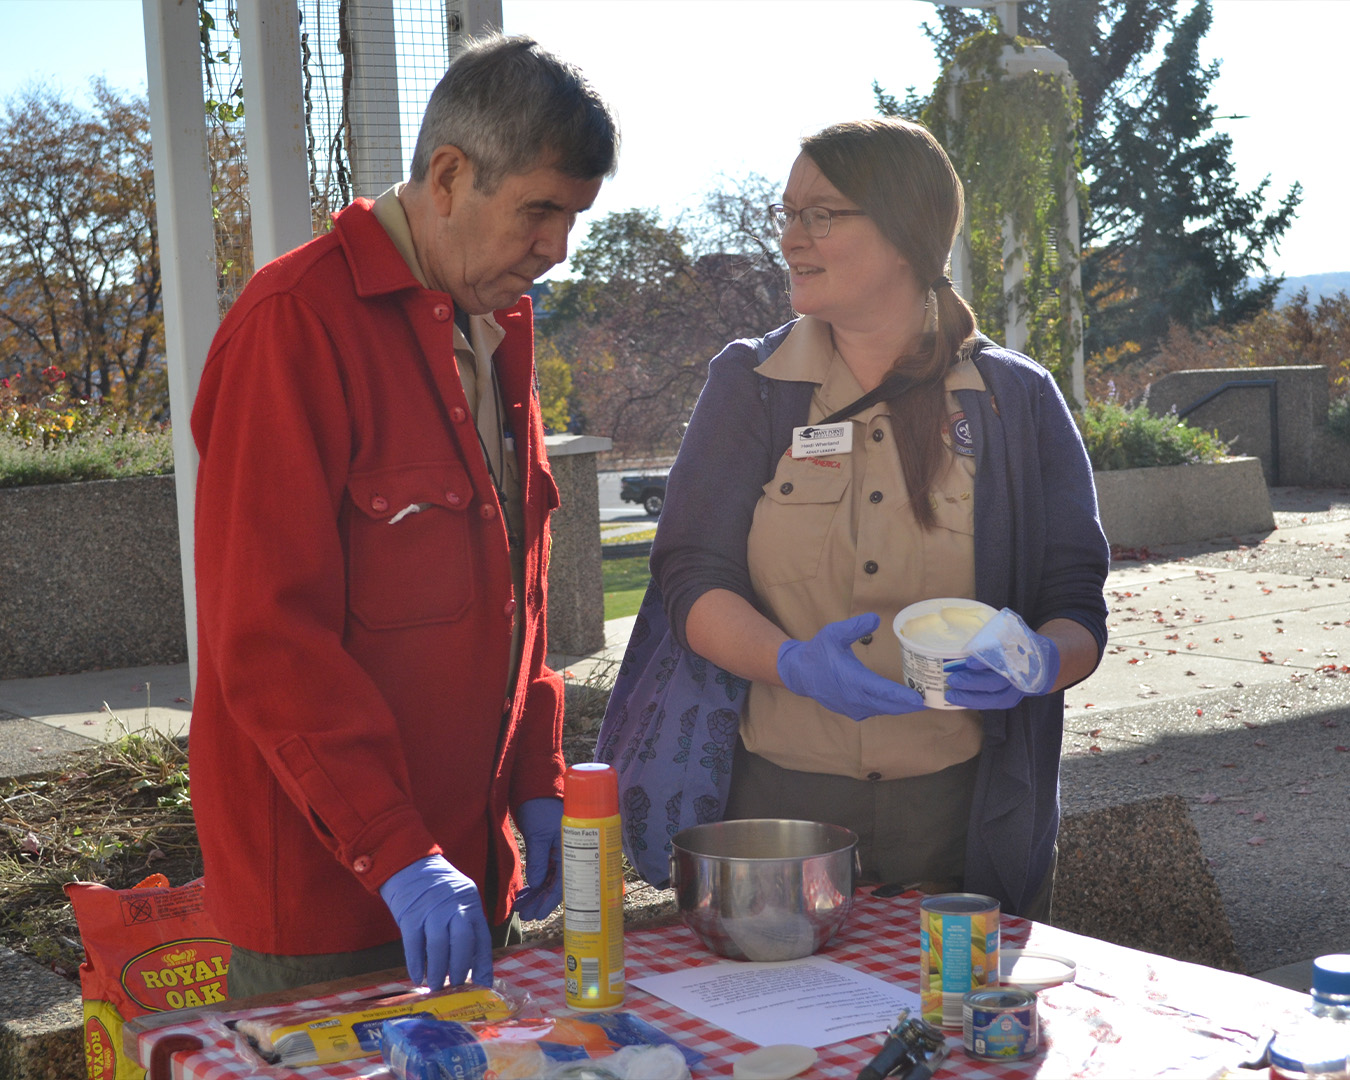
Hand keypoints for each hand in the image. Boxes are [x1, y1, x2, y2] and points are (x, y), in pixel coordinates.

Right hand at [379, 855, 492, 988]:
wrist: (409, 864)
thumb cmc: (437, 889)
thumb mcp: (459, 900)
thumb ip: (465, 926)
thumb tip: (468, 966)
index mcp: (471, 903)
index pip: (482, 938)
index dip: (483, 965)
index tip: (482, 987)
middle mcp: (454, 906)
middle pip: (463, 941)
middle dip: (460, 968)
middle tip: (456, 988)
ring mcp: (432, 909)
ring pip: (439, 945)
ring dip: (438, 970)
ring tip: (437, 987)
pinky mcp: (410, 914)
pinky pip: (414, 943)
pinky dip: (416, 964)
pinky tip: (418, 977)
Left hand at [512, 796, 563, 921]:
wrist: (535, 789)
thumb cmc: (541, 808)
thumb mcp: (538, 834)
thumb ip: (538, 859)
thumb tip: (535, 883)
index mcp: (573, 850)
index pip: (564, 882)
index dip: (551, 900)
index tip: (539, 914)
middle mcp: (568, 855)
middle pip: (556, 885)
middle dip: (540, 901)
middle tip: (526, 915)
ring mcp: (558, 854)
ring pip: (547, 881)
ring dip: (535, 895)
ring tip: (520, 907)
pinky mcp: (548, 852)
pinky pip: (542, 873)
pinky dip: (533, 884)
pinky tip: (523, 894)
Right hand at [777, 613, 925, 721]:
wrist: (800, 673)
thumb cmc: (818, 652)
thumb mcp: (833, 633)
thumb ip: (855, 627)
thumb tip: (876, 619)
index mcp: (852, 680)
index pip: (882, 691)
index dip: (901, 697)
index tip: (919, 699)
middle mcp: (854, 698)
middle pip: (888, 706)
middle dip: (909, 705)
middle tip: (929, 700)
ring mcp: (853, 708)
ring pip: (883, 710)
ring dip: (900, 707)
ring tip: (919, 700)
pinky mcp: (852, 711)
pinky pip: (875, 711)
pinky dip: (888, 708)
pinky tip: (899, 702)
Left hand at [946, 612, 1059, 708]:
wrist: (1042, 663)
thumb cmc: (1019, 644)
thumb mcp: (1012, 635)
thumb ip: (994, 637)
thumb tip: (966, 627)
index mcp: (1020, 656)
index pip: (1002, 660)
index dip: (985, 662)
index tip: (969, 661)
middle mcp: (1019, 676)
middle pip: (995, 682)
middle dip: (972, 681)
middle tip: (952, 678)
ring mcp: (1015, 690)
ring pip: (993, 697)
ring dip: (969, 696)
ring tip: (950, 693)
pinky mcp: (1010, 699)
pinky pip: (991, 704)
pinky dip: (973, 702)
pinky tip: (957, 701)